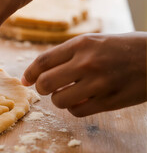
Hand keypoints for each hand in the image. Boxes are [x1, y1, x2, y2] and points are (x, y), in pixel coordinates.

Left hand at [22, 32, 146, 116]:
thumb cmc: (126, 48)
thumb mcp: (96, 41)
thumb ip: (70, 54)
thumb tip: (42, 71)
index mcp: (82, 44)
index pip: (43, 61)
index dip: (30, 73)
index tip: (25, 80)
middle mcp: (87, 63)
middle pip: (45, 83)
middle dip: (42, 88)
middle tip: (47, 89)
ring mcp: (98, 83)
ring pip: (59, 101)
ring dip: (59, 100)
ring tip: (69, 93)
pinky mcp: (109, 101)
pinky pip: (77, 112)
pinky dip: (75, 108)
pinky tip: (83, 101)